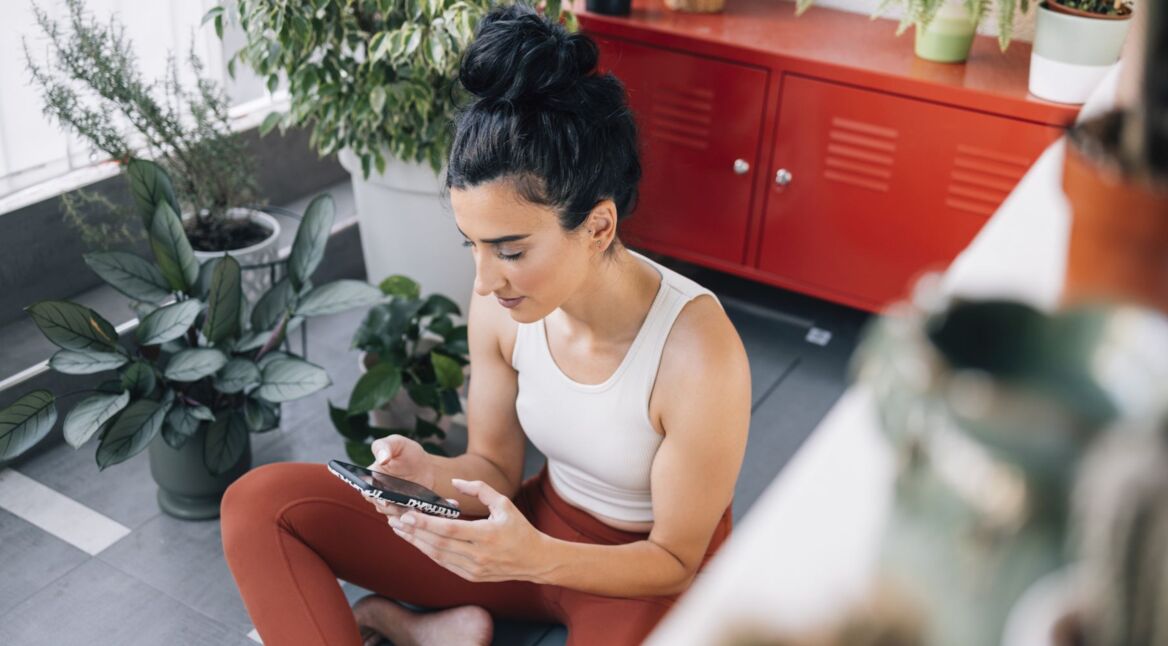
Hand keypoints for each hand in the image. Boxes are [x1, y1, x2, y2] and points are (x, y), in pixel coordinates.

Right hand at [365, 435, 436, 519]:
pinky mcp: (401, 512)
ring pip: (390, 514)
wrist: (426, 468)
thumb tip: (382, 458)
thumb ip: (385, 446)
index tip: (384, 499)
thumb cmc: (408, 453)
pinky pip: (402, 519)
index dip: (373, 496)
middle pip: (378, 504)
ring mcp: (389, 504)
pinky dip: (410, 519)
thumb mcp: (398, 443)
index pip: (365, 489)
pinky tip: (420, 514)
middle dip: (390, 507)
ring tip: (415, 510)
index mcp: (370, 476)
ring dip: (401, 514)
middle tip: (404, 506)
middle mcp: (376, 492)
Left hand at [386, 479, 548, 582]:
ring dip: (416, 542)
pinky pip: (444, 564)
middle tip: (395, 519)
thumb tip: (456, 482)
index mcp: (488, 535)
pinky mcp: (471, 576)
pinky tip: (417, 541)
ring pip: (437, 556)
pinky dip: (428, 552)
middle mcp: (479, 555)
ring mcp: (474, 569)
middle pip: (438, 544)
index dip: (426, 523)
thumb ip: (480, 489)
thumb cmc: (520, 529)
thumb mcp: (504, 504)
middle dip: (414, 531)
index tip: (407, 514)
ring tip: (400, 529)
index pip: (450, 529)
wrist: (535, 561)